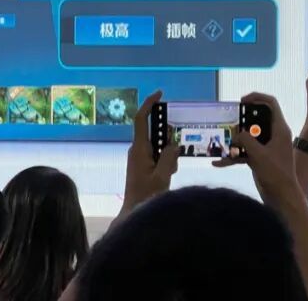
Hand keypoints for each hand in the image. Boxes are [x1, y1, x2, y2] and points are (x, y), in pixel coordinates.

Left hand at [121, 91, 178, 213]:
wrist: (134, 213)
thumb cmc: (146, 196)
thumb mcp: (162, 176)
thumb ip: (169, 158)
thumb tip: (174, 145)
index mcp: (139, 149)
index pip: (141, 119)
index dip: (149, 104)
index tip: (160, 94)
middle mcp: (137, 150)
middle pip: (155, 134)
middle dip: (168, 142)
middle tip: (173, 160)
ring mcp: (139, 158)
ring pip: (159, 147)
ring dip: (169, 157)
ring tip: (169, 174)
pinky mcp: (142, 165)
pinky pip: (158, 157)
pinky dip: (166, 163)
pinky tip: (168, 176)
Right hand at [214, 93, 302, 208]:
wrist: (282, 198)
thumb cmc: (275, 173)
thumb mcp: (258, 154)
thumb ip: (245, 140)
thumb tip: (236, 136)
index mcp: (279, 129)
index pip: (271, 104)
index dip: (256, 97)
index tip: (241, 101)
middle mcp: (274, 135)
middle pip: (256, 119)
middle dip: (240, 121)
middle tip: (229, 123)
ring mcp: (266, 147)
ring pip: (248, 136)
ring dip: (235, 140)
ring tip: (221, 143)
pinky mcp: (260, 158)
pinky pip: (244, 152)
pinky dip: (233, 156)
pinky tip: (218, 163)